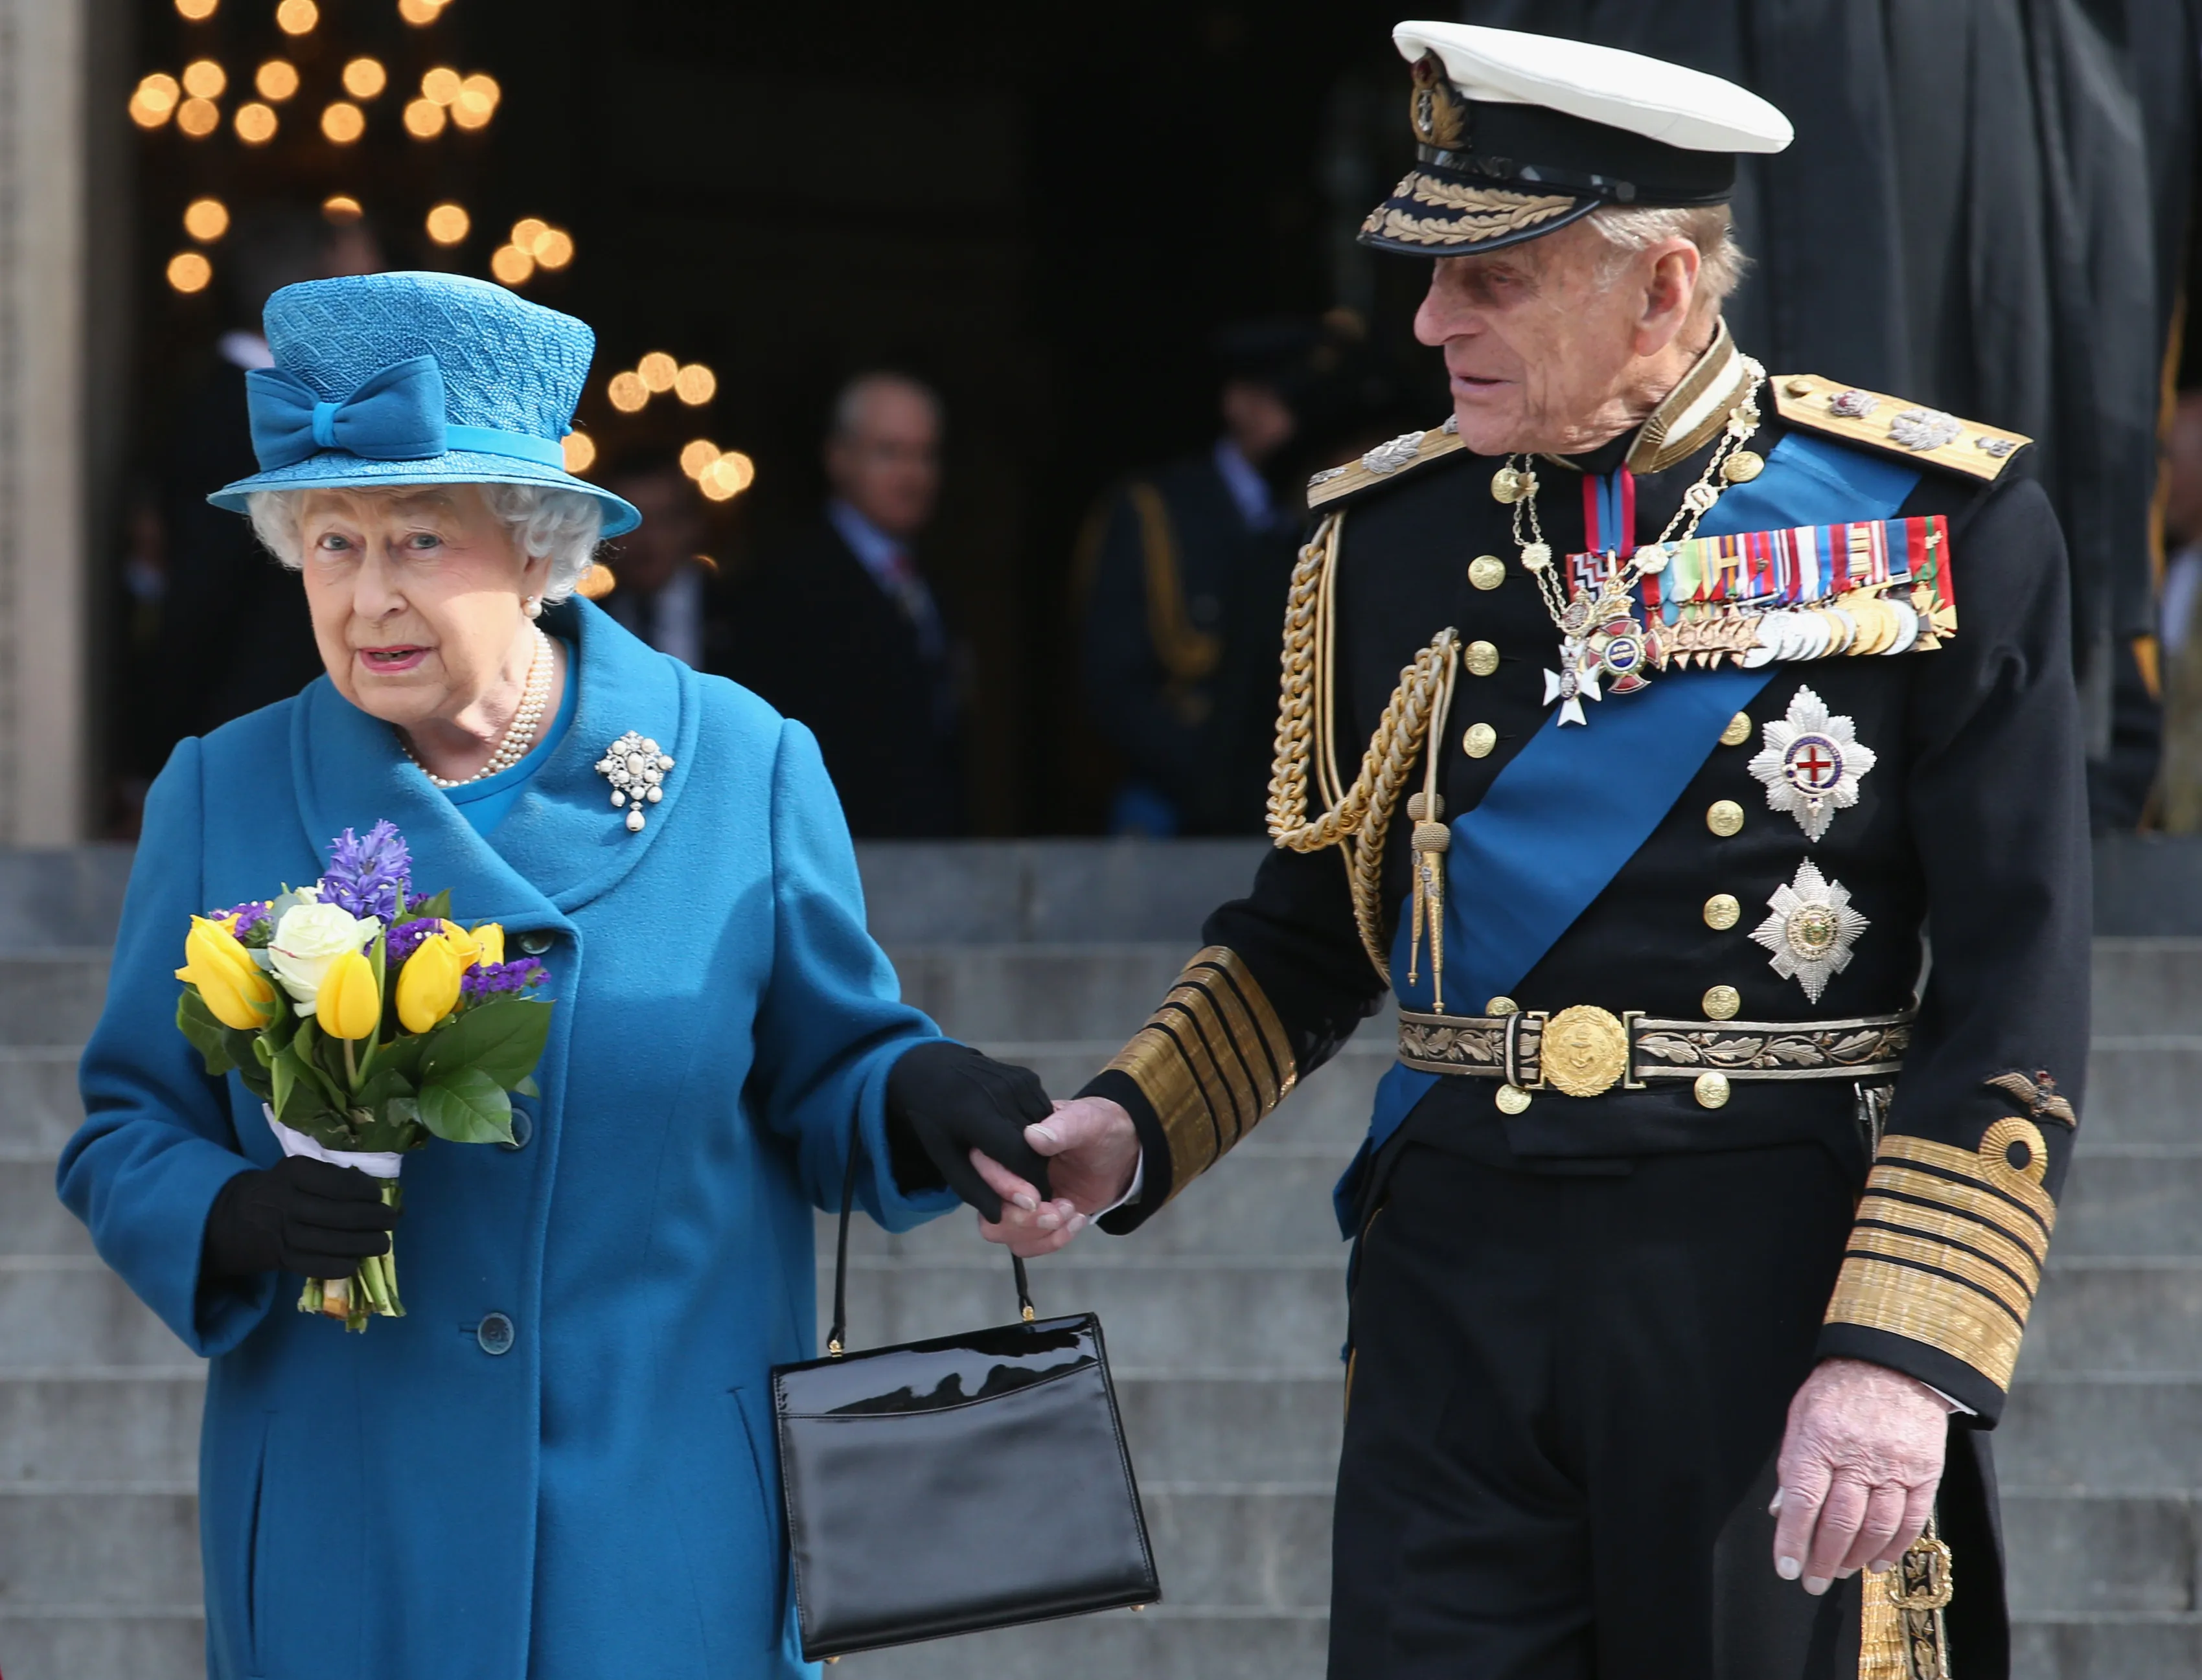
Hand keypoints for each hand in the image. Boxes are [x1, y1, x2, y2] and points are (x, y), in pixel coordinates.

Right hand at [200, 1156, 399, 1280]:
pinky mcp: (281, 1259)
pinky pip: (316, 1266)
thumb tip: (371, 1190)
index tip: (379, 1195)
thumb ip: (329, 1176)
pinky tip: (356, 1263)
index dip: (366, 1191)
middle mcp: (289, 1203)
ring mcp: (284, 1233)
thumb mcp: (296, 1170)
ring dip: (365, 1244)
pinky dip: (340, 1266)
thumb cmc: (278, 1188)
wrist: (232, 1217)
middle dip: (375, 1219)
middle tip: (392, 1220)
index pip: (340, 1184)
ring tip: (384, 1243)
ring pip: (333, 1242)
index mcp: (294, 1174)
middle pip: (342, 1215)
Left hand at [884, 1041, 1054, 1219]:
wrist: (931, 1069)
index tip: (1030, 1202)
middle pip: (1036, 1147)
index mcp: (975, 1113)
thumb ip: (974, 1189)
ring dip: (1039, 1153)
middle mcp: (1001, 1091)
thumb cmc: (934, 1121)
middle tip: (1025, 1187)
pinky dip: (1039, 1132)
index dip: (1029, 1184)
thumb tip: (1001, 1218)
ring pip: (1045, 1130)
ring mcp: (1017, 1080)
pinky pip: (1043, 1113)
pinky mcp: (1027, 1076)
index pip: (1020, 1157)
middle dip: (1035, 1173)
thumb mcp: (945, 1158)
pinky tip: (1018, 1136)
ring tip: (1016, 1160)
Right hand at [973, 1096, 1139, 1258]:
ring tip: (1071, 1211)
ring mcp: (1016, 1199)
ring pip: (1000, 1232)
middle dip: (1022, 1220)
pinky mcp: (1032, 1219)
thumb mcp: (1086, 1121)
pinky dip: (1051, 1241)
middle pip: (988, 1209)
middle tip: (1060, 1212)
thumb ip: (1062, 1127)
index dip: (1002, 1186)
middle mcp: (1005, 1172)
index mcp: (1008, 1141)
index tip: (1034, 1198)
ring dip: (1037, 1233)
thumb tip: (1033, 1136)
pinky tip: (1077, 1219)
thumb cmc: (1097, 1128)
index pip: (983, 1166)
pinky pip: (1024, 1245)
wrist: (1118, 1153)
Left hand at [1771, 1357, 1952, 1593]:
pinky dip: (1893, 1547)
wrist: (1895, 1363)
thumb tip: (1780, 1511)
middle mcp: (1858, 1457)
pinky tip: (1878, 1562)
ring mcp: (1895, 1466)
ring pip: (1876, 1526)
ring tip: (1840, 1572)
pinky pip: (1911, 1520)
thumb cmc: (1838, 1390)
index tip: (1786, 1568)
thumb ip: (1792, 1463)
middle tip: (1813, 1581)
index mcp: (1820, 1441)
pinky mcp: (1925, 1472)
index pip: (1802, 1500)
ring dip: (1856, 1558)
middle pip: (1840, 1521)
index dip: (1793, 1539)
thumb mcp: (1802, 1416)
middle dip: (1823, 1559)